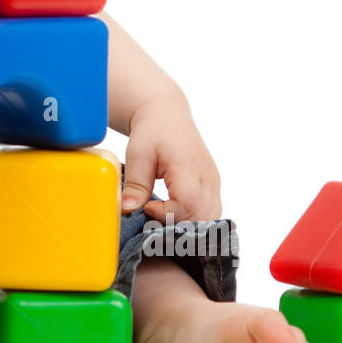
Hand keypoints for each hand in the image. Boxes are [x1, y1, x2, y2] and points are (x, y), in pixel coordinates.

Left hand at [120, 95, 222, 222]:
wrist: (167, 115)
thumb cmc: (152, 132)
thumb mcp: (138, 155)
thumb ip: (135, 185)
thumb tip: (127, 210)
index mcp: (189, 166)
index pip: (188, 204)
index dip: (167, 214)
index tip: (147, 208)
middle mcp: (208, 177)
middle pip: (202, 217)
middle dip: (176, 226)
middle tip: (151, 219)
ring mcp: (214, 183)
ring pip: (210, 219)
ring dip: (187, 227)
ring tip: (162, 219)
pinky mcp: (213, 187)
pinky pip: (211, 213)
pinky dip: (195, 221)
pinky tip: (174, 218)